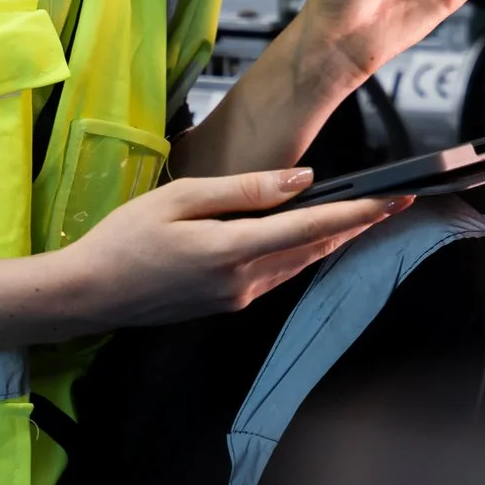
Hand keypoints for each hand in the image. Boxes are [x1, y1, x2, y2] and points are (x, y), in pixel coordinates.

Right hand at [51, 168, 408, 331]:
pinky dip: (302, 252)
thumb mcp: (181, 198)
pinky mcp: (227, 303)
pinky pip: (278, 274)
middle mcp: (243, 282)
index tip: (394, 199)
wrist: (89, 294)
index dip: (358, 213)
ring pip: (300, 263)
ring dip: (334, 240)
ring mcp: (236, 298)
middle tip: (396, 202)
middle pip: (315, 248)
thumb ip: (245, 189)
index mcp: (232, 251)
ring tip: (367, 216)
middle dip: (359, 225)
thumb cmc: (124, 239)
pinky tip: (312, 236)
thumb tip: (302, 180)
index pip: (311, 227)